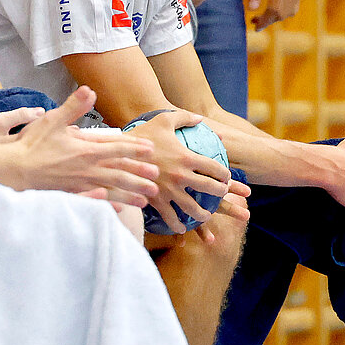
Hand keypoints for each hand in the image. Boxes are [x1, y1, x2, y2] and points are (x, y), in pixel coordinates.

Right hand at [0, 87, 159, 204]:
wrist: (12, 169)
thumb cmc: (31, 144)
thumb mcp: (52, 119)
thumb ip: (73, 107)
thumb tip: (89, 90)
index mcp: (85, 150)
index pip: (116, 148)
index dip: (135, 148)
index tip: (151, 150)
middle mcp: (86, 169)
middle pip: (119, 172)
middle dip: (139, 175)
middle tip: (157, 179)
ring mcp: (79, 184)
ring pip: (110, 189)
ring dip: (130, 193)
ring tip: (146, 200)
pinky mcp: (70, 194)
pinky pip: (95, 201)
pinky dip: (109, 205)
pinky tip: (120, 209)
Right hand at [130, 109, 239, 234]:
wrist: (117, 152)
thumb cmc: (141, 134)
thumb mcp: (164, 120)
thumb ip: (184, 118)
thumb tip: (201, 118)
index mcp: (186, 157)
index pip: (215, 168)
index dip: (225, 174)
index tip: (227, 177)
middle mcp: (181, 175)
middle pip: (210, 188)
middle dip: (221, 193)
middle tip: (222, 194)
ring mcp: (169, 190)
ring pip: (193, 208)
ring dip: (204, 214)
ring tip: (206, 214)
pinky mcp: (156, 200)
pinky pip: (170, 217)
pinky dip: (178, 225)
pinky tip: (182, 227)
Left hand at [245, 0, 305, 30]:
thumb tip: (251, 9)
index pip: (274, 9)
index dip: (263, 20)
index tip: (253, 25)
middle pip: (282, 14)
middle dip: (268, 21)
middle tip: (253, 22)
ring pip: (290, 12)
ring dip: (276, 17)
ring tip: (260, 16)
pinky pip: (293, 5)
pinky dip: (283, 10)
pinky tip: (271, 7)